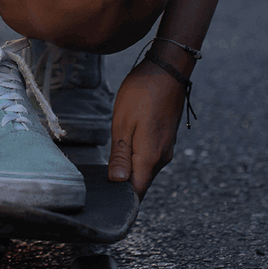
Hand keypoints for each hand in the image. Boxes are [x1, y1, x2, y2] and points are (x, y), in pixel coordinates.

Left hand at [108, 58, 189, 197]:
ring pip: (144, 168)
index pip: (136, 192)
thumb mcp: (123, 123)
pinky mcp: (166, 137)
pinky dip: (136, 156)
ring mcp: (166, 147)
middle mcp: (162, 157)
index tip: (104, 199)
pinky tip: (124, 145)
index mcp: (150, 157)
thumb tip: (117, 183)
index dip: (120, 199)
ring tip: (110, 160)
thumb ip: (120, 156)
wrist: (168, 69)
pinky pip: (149, 156)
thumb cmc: (143, 92)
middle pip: (140, 181)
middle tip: (99, 178)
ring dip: (129, 167)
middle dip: (122, 183)